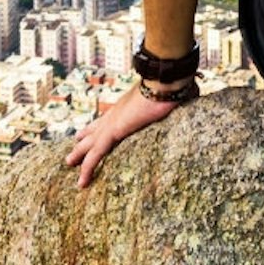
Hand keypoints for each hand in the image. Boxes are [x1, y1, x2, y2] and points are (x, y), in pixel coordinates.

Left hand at [67, 86, 185, 187]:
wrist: (164, 82)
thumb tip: (194, 92)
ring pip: (89, 143)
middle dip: (84, 138)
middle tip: (74, 145)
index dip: (100, 124)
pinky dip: (87, 169)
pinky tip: (81, 182)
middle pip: (94, 128)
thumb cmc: (173, 87)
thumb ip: (180, 99)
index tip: (92, 129)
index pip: (109, 117)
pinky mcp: (112, 133)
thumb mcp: (174, 98)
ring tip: (68, 163)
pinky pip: (95, 156)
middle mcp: (116, 113)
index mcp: (127, 106)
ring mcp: (112, 123)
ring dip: (78, 154)